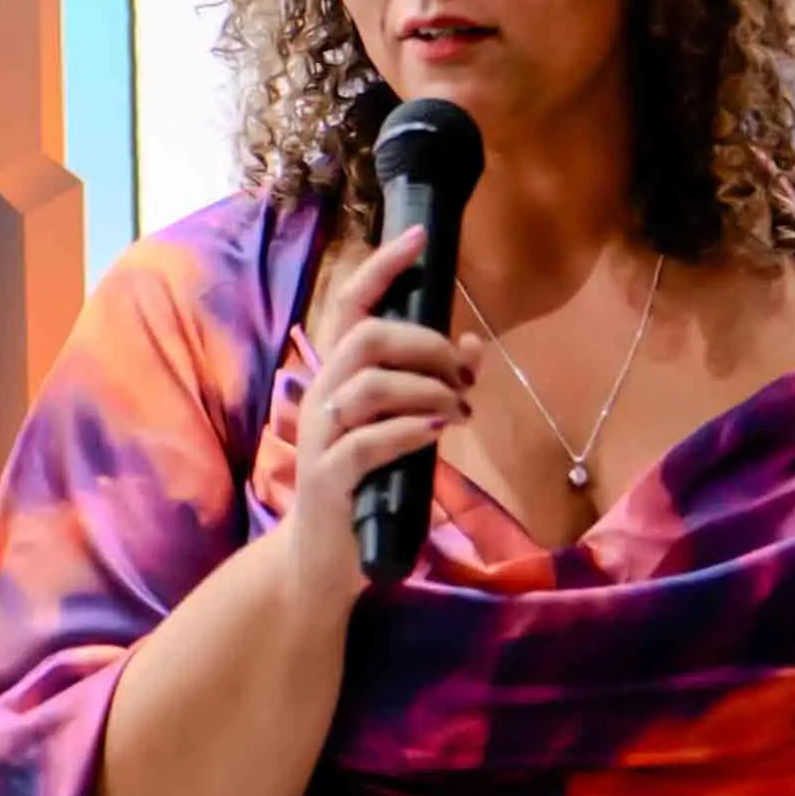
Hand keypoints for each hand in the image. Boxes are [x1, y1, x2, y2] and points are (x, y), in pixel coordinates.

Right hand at [279, 225, 479, 600]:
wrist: (324, 557)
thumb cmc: (368, 484)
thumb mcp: (407, 428)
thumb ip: (434, 387)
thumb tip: (475, 348)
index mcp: (337, 375)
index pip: (352, 304)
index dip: (383, 268)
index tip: (420, 238)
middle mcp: (321, 396)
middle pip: (366, 338)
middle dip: (425, 344)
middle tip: (462, 373)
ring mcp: (319, 438)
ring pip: (369, 385)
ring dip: (426, 389)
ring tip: (458, 410)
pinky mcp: (327, 481)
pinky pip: (364, 444)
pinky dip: (407, 432)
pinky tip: (436, 434)